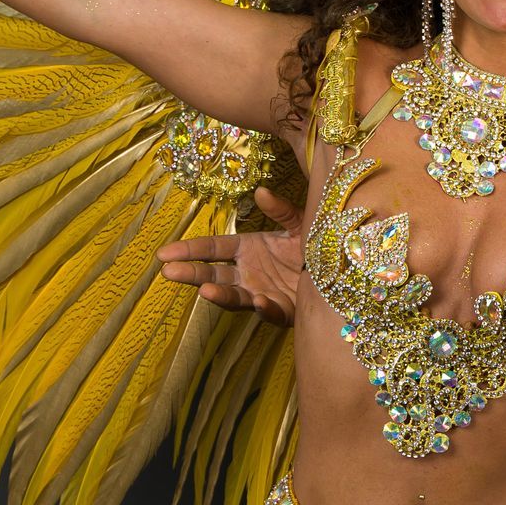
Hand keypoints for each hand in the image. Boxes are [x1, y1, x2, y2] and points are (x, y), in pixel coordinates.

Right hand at [158, 189, 303, 319]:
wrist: (340, 271)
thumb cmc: (315, 246)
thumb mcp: (299, 223)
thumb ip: (281, 210)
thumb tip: (261, 192)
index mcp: (247, 249)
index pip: (212, 249)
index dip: (189, 250)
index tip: (165, 254)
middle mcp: (249, 273)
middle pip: (214, 275)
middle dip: (191, 274)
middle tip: (169, 272)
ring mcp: (262, 293)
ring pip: (235, 297)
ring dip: (220, 295)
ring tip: (205, 291)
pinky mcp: (283, 311)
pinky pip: (271, 312)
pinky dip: (265, 308)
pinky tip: (259, 302)